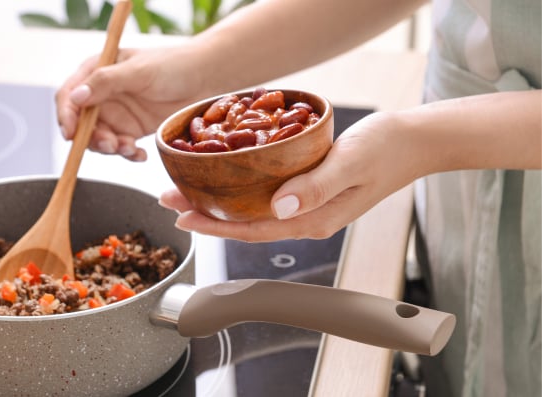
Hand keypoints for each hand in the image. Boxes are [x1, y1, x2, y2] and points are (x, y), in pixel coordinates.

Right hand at [56, 47, 206, 160]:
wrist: (204, 78)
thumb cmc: (172, 65)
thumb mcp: (138, 71)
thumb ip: (106, 83)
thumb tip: (75, 98)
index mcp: (96, 72)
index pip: (69, 96)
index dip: (66, 116)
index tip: (71, 134)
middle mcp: (102, 95)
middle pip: (81, 124)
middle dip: (92, 138)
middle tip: (111, 145)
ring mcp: (117, 114)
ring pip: (100, 139)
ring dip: (111, 148)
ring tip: (130, 148)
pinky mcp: (132, 130)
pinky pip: (120, 148)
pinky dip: (127, 155)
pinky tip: (140, 155)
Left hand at [159, 112, 422, 241]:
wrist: (416, 142)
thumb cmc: (387, 148)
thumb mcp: (350, 162)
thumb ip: (316, 186)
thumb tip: (278, 207)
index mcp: (314, 220)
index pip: (253, 230)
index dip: (214, 225)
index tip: (181, 215)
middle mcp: (308, 220)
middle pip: (247, 225)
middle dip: (206, 215)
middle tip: (169, 200)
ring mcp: (310, 209)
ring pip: (254, 214)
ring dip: (220, 205)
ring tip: (188, 192)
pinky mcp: (311, 193)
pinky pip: (268, 200)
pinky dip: (241, 194)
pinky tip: (227, 182)